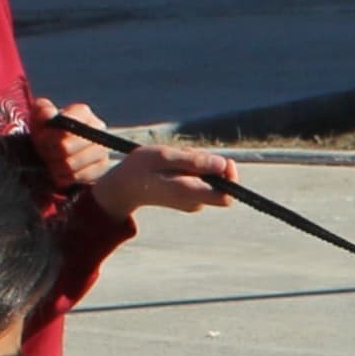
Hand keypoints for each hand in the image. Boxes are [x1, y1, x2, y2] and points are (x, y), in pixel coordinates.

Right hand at [53, 99, 232, 217]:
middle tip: (186, 154)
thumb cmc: (140, 169)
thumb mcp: (164, 156)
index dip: (232, 178)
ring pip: (208, 179)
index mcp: (189, 193)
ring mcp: (191, 201)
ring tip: (174, 159)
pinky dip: (191, 169)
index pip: (227, 196)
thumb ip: (194, 161)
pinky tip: (172, 164)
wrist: (122, 187)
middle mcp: (194, 202)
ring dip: (197, 164)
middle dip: (211, 164)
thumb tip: (224, 164)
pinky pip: (199, 180)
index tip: (224, 160)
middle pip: (220, 184)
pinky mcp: (187, 197)